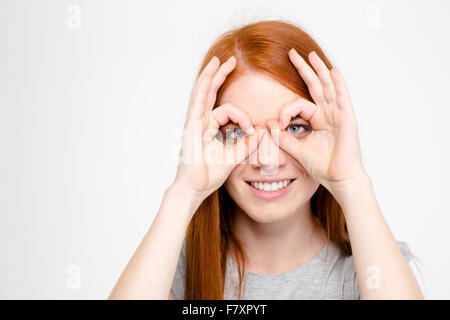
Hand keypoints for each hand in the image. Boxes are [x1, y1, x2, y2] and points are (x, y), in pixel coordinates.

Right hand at [173, 55, 263, 201]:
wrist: (195, 187)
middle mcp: (200, 122)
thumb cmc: (209, 174)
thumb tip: (261, 132)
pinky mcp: (191, 125)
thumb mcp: (234, 156)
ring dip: (211, 75)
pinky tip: (210, 74)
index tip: (252, 130)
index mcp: (209, 128)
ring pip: (203, 92)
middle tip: (231, 60)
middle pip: (210, 93)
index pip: (226, 111)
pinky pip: (199, 101)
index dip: (243, 117)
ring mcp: (194, 122)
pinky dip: (206, 87)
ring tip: (219, 60)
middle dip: (220, 76)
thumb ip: (247, 144)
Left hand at [266, 49, 366, 192]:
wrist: (338, 178)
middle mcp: (328, 113)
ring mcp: (338, 114)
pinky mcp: (346, 117)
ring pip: (327, 86)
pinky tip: (331, 70)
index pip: (298, 105)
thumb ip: (282, 137)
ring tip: (310, 54)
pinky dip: (337, 83)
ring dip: (319, 69)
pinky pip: (342, 96)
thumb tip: (268, 123)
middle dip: (303, 69)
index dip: (285, 111)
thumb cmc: (322, 166)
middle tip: (292, 53)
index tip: (277, 124)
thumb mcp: (297, 149)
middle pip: (314, 86)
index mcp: (318, 120)